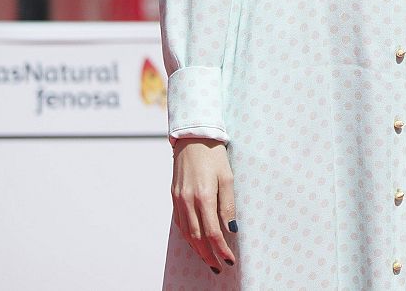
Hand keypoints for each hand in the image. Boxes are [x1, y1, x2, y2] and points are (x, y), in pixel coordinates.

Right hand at [171, 139, 237, 272]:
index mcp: (203, 196)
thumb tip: (231, 229)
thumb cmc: (214, 155)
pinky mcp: (174, 197)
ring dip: (197, 250)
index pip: (212, 232)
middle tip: (219, 267)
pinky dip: (188, 237)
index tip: (229, 260)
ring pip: (187, 233)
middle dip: (209, 255)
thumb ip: (228, 205)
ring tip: (208, 260)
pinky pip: (180, 223)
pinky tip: (196, 243)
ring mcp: (178, 200)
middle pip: (198, 238)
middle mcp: (187, 201)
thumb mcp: (228, 177)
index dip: (221, 249)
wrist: (193, 138)